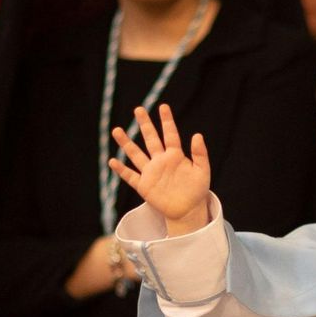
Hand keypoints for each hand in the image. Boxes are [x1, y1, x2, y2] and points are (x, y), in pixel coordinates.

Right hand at [109, 104, 210, 234]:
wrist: (188, 210)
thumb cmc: (197, 190)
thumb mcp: (203, 171)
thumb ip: (200, 153)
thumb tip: (197, 134)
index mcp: (175, 155)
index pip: (170, 134)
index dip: (167, 121)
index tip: (163, 106)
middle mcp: (161, 160)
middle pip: (151, 139)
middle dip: (145, 125)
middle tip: (139, 109)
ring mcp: (151, 172)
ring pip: (136, 154)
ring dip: (126, 143)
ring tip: (117, 130)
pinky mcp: (144, 186)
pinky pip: (130, 176)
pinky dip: (121, 170)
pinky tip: (113, 161)